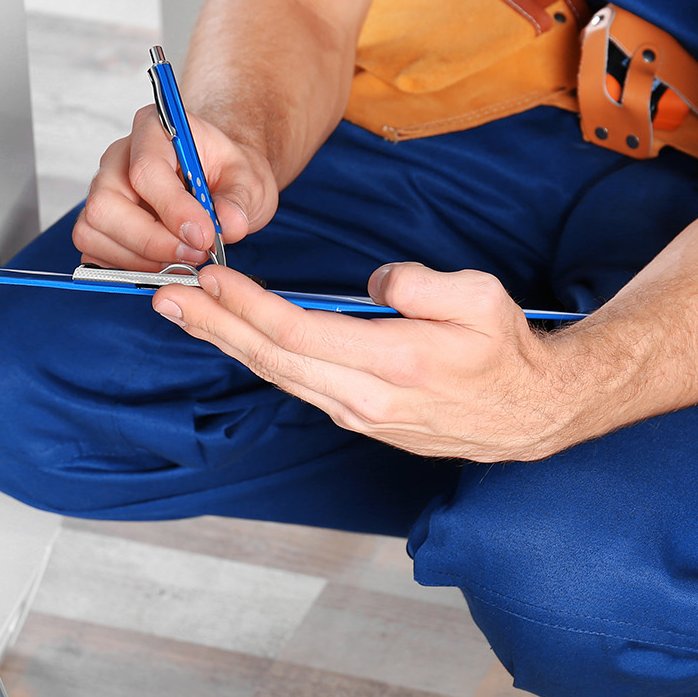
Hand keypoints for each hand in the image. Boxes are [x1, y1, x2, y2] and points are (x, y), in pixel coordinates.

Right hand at [73, 104, 279, 269]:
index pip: (146, 170)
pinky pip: (95, 252)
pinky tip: (164, 263)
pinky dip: (129, 267)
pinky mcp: (97, 223)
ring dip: (141, 259)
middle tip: (195, 255)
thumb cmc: (228, 173)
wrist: (218, 183)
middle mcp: (118, 158)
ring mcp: (103, 190)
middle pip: (106, 205)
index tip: (204, 236)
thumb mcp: (250, 179)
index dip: (173, 209)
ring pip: (93, 232)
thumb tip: (228, 224)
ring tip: (183, 259)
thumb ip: (240, 200)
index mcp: (152, 130)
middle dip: (151, 241)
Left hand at [151, 262, 578, 461]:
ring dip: (227, 342)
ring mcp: (360, 415)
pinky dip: (259, 358)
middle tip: (164, 296)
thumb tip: (369, 284)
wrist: (533, 414)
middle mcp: (365, 399)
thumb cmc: (507, 349)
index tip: (209, 277)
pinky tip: (236, 339)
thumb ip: (417, 284)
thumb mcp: (479, 297)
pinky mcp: (361, 420)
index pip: (296, 331)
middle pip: (271, 358)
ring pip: (278, 375)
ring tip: (185, 314)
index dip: (246, 304)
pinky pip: (297, 384)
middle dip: (214, 324)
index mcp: (392, 363)